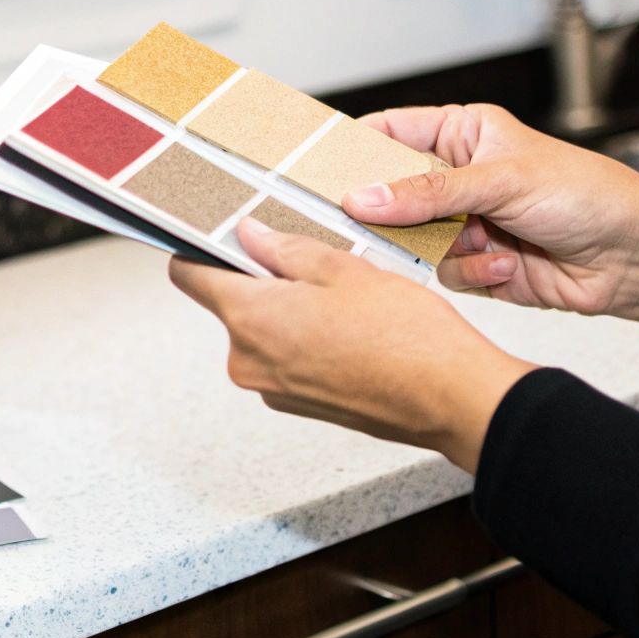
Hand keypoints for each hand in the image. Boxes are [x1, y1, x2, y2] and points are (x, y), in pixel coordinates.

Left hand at [170, 219, 534, 471]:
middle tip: (312, 263)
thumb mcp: (344, 268)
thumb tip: (248, 234)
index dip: (198, 249)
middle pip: (229, 303)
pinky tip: (348, 329)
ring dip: (287, 310)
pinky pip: (284, 357)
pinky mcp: (296, 403)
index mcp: (250, 319)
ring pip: (261, 330)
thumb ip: (284, 249)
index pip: (188, 275)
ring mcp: (272, 388)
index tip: (217, 234)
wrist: (450, 399)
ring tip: (341, 299)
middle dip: (260, 279)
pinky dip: (304, 339)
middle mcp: (248, 361)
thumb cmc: (407, 336)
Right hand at [340, 104, 638, 353]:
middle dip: (388, 213)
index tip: (312, 164)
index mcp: (461, 133)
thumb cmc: (587, 195)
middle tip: (362, 223)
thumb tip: (362, 196)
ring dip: (444, 247)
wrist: (634, 258)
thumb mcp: (501, 180)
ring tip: (481, 242)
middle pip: (388, 193)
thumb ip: (426, 192)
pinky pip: (442, 273)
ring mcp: (463, 222)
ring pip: (410, 239)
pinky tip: (509, 265)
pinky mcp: (474, 265)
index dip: (350, 147)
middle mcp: (456, 177)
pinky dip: (472, 273)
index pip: (388, 132)